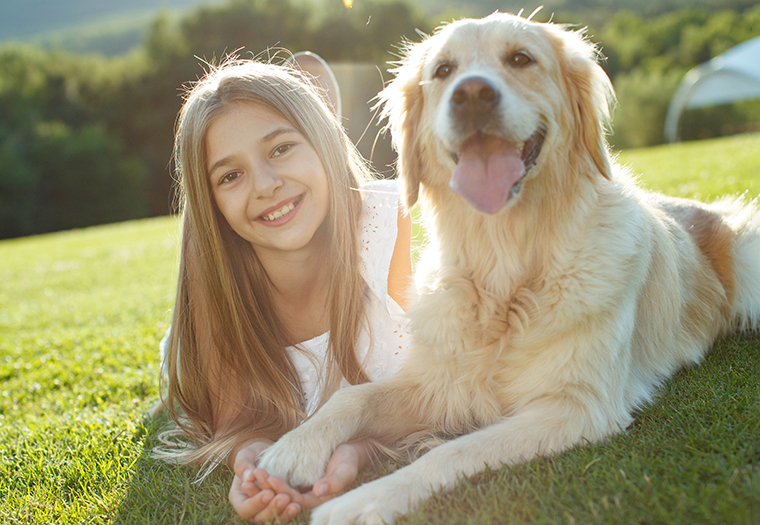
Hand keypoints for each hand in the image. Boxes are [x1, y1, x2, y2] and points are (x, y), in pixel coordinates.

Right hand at [228, 439, 301, 522]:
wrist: (266, 456)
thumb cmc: (254, 455)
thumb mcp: (246, 455)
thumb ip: (244, 465)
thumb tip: (249, 477)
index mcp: (239, 498)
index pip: (244, 508)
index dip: (256, 503)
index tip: (268, 492)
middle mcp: (252, 509)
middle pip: (260, 518)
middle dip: (273, 509)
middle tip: (284, 498)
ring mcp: (265, 510)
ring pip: (273, 520)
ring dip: (284, 514)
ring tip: (295, 506)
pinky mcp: (278, 509)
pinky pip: (283, 516)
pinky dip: (290, 512)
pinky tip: (298, 506)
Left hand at [229, 440, 368, 521]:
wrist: (345, 447)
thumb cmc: (348, 459)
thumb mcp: (346, 470)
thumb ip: (335, 482)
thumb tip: (318, 491)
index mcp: (319, 502)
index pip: (297, 502)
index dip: (284, 492)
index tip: (272, 479)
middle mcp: (307, 499)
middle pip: (284, 499)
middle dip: (269, 489)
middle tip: (257, 475)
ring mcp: (299, 491)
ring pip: (278, 493)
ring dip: (265, 485)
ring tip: (254, 472)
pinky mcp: (295, 482)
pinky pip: (278, 484)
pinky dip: (267, 479)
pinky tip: (256, 470)